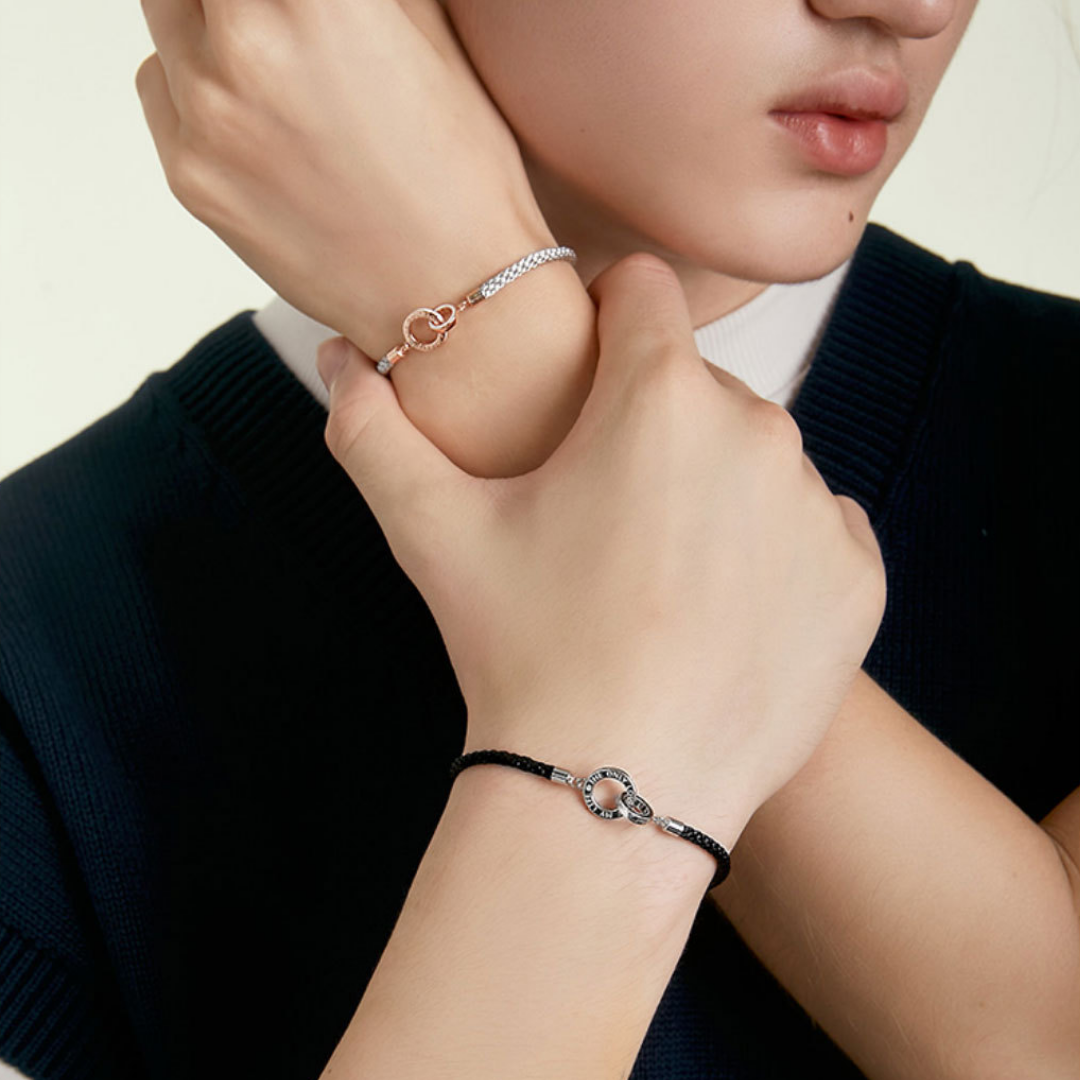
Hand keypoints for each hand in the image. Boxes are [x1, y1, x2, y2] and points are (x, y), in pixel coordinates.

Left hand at [134, 0, 551, 343]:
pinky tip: (256, 121)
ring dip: (211, 25)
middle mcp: (248, 41)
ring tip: (273, 69)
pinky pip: (161, 88)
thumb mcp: (429, 37)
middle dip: (241, 1)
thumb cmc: (463, 178)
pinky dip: (194, 87)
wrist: (453, 298)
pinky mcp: (189, 174)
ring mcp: (208, 111)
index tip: (296, 9)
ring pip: (170, 16)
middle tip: (276, 25)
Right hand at [315, 254, 887, 848]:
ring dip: (715, 489)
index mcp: (659, 395)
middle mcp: (759, 431)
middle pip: (700, 386)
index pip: (643, 287)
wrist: (613, 790)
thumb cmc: (522, 649)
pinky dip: (774, 553)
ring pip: (758, 459)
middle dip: (654, 424)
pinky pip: (816, 529)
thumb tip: (337, 357)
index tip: (585, 366)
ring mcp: (817, 507)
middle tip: (607, 508)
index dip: (605, 314)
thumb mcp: (433, 533)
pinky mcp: (859, 579)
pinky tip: (720, 611)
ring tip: (660, 572)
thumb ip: (374, 432)